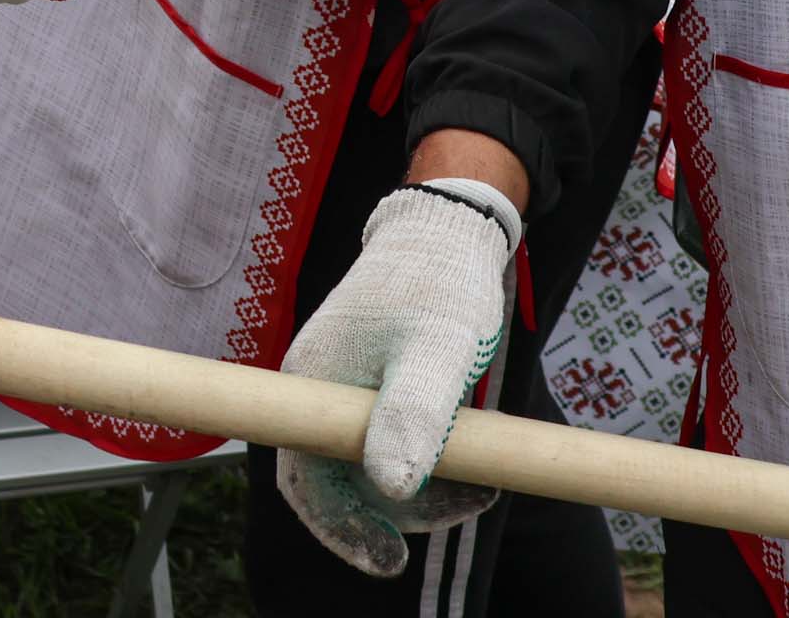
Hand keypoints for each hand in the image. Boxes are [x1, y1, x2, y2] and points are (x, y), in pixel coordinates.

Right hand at [278, 181, 522, 576]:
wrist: (450, 226)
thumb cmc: (440, 282)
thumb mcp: (436, 350)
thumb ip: (412, 415)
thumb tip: (391, 489)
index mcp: (313, 383)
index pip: (305, 480)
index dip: (341, 528)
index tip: (390, 560)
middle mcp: (317, 390)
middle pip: (338, 481)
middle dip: (396, 513)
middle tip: (464, 511)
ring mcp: (344, 388)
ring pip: (370, 466)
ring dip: (424, 490)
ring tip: (484, 486)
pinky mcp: (373, 385)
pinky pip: (390, 442)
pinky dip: (429, 462)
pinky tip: (474, 465)